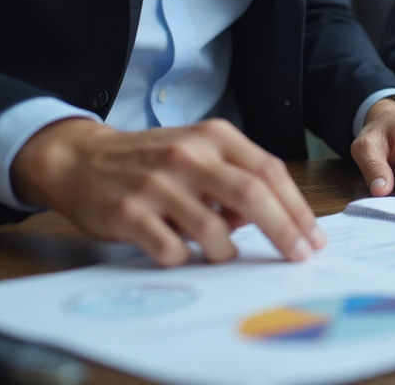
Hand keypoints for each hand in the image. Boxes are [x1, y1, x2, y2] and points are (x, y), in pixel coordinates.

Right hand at [11, 118, 326, 266]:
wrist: (81, 159)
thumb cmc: (152, 161)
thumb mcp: (200, 154)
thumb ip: (237, 179)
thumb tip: (274, 221)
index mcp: (214, 137)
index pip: (270, 171)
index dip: (297, 208)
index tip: (313, 239)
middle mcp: (188, 155)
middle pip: (252, 194)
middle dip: (283, 231)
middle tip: (298, 258)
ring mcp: (157, 183)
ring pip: (213, 229)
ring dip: (226, 252)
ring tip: (221, 254)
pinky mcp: (128, 212)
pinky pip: (172, 249)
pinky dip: (185, 258)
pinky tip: (179, 251)